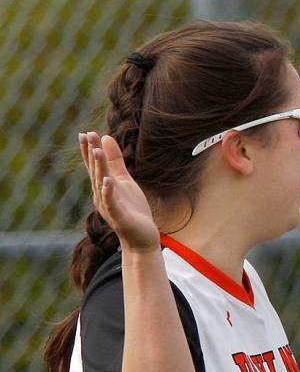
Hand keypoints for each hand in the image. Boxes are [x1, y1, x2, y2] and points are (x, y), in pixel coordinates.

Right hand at [80, 131, 159, 252]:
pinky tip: (108, 181)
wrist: (142, 238)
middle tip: (87, 135)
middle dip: (91, 154)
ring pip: (102, 185)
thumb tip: (106, 137)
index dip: (89, 150)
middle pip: (95, 172)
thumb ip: (115, 162)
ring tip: (96, 151)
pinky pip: (112, 203)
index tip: (85, 133)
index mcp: (102, 187)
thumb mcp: (125, 181)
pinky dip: (108, 192)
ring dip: (99, 168)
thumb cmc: (132, 210)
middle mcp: (101, 196)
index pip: (94, 166)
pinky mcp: (119, 218)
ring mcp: (109, 207)